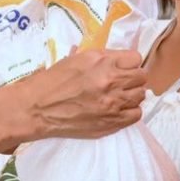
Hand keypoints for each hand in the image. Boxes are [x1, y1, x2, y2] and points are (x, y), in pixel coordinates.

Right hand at [27, 49, 145, 139]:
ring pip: (140, 95)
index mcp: (102, 62)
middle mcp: (111, 81)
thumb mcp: (78, 59)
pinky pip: (136, 114)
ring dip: (131, 94)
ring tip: (118, 96)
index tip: (122, 67)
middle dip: (133, 78)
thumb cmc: (53, 81)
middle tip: (121, 82)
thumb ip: (103, 58)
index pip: (136, 58)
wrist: (38, 109)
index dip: (129, 63)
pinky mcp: (112, 122)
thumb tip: (120, 60)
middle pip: (142, 77)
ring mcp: (113, 103)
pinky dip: (130, 111)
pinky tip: (117, 110)